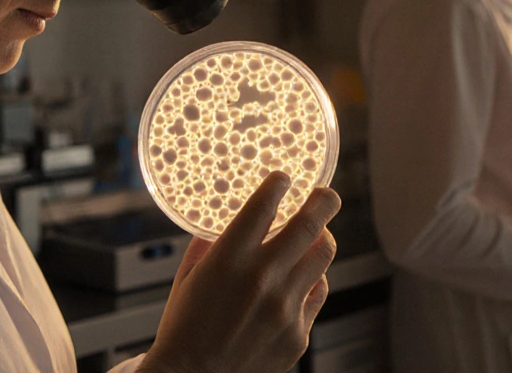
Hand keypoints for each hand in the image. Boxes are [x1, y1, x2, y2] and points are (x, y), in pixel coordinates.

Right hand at [137, 172, 341, 372]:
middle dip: (324, 201)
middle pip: (310, 224)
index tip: (284, 179)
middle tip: (327, 194)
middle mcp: (262, 278)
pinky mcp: (298, 333)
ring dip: (321, 238)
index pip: (265, 205)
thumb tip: (231, 219)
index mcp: (229, 259)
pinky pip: (318, 292)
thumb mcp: (188, 276)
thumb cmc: (185, 326)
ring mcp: (285, 307)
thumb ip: (210, 243)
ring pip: (323, 255)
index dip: (279, 184)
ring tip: (316, 234)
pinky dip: (312, 279)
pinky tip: (303, 277)